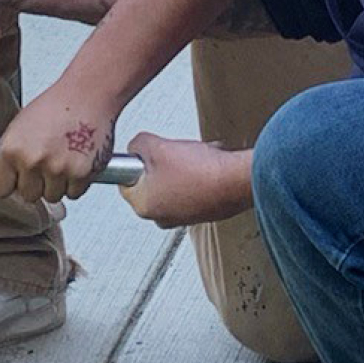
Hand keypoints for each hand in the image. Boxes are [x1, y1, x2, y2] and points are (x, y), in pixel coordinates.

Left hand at [0, 80, 119, 205]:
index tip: (16, 178)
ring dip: (57, 184)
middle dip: (36, 183)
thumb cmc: (56, 106)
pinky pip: (74, 193)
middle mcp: (33, 161)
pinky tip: (76, 161)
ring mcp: (58, 169)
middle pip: (28, 196)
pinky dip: (76, 182)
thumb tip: (4, 182)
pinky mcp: (81, 174)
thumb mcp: (19, 128)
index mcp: (11, 150)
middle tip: (46, 162)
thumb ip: (9, 158)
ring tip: (62, 159)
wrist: (88, 94)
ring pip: (52, 196)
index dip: (10, 183)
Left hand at [121, 133, 253, 227]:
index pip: (125, 182)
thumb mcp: (157, 146)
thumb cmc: (201, 171)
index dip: (136, 161)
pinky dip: (198, 176)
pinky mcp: (201, 212)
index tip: (145, 153)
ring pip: (173, 183)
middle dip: (163, 163)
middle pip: (152, 182)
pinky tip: (208, 166)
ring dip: (182, 167)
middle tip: (175, 153)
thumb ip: (137, 145)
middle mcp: (161, 217)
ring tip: (196, 158)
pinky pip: (192, 189)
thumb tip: (136, 147)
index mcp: (144, 206)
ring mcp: (183, 217)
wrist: (238, 180)